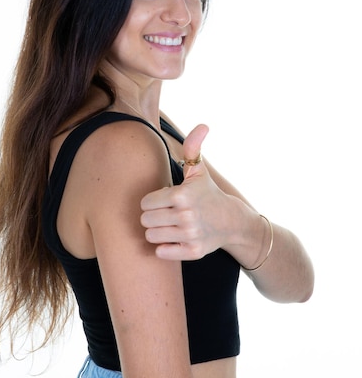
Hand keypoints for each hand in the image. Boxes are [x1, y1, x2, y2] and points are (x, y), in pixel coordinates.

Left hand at [141, 124, 227, 259]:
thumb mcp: (199, 171)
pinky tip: (175, 239)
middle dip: (153, 217)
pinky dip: (165, 248)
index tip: (164, 200)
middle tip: (166, 214)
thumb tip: (203, 125)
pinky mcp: (193, 252)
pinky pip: (161, 252)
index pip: (145, 203)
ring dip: (158, 232)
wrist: (232, 222)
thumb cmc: (208, 194)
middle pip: (145, 220)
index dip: (153, 201)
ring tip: (170, 226)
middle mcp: (186, 216)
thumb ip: (193, 147)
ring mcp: (190, 235)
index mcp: (182, 194)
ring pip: (151, 237)